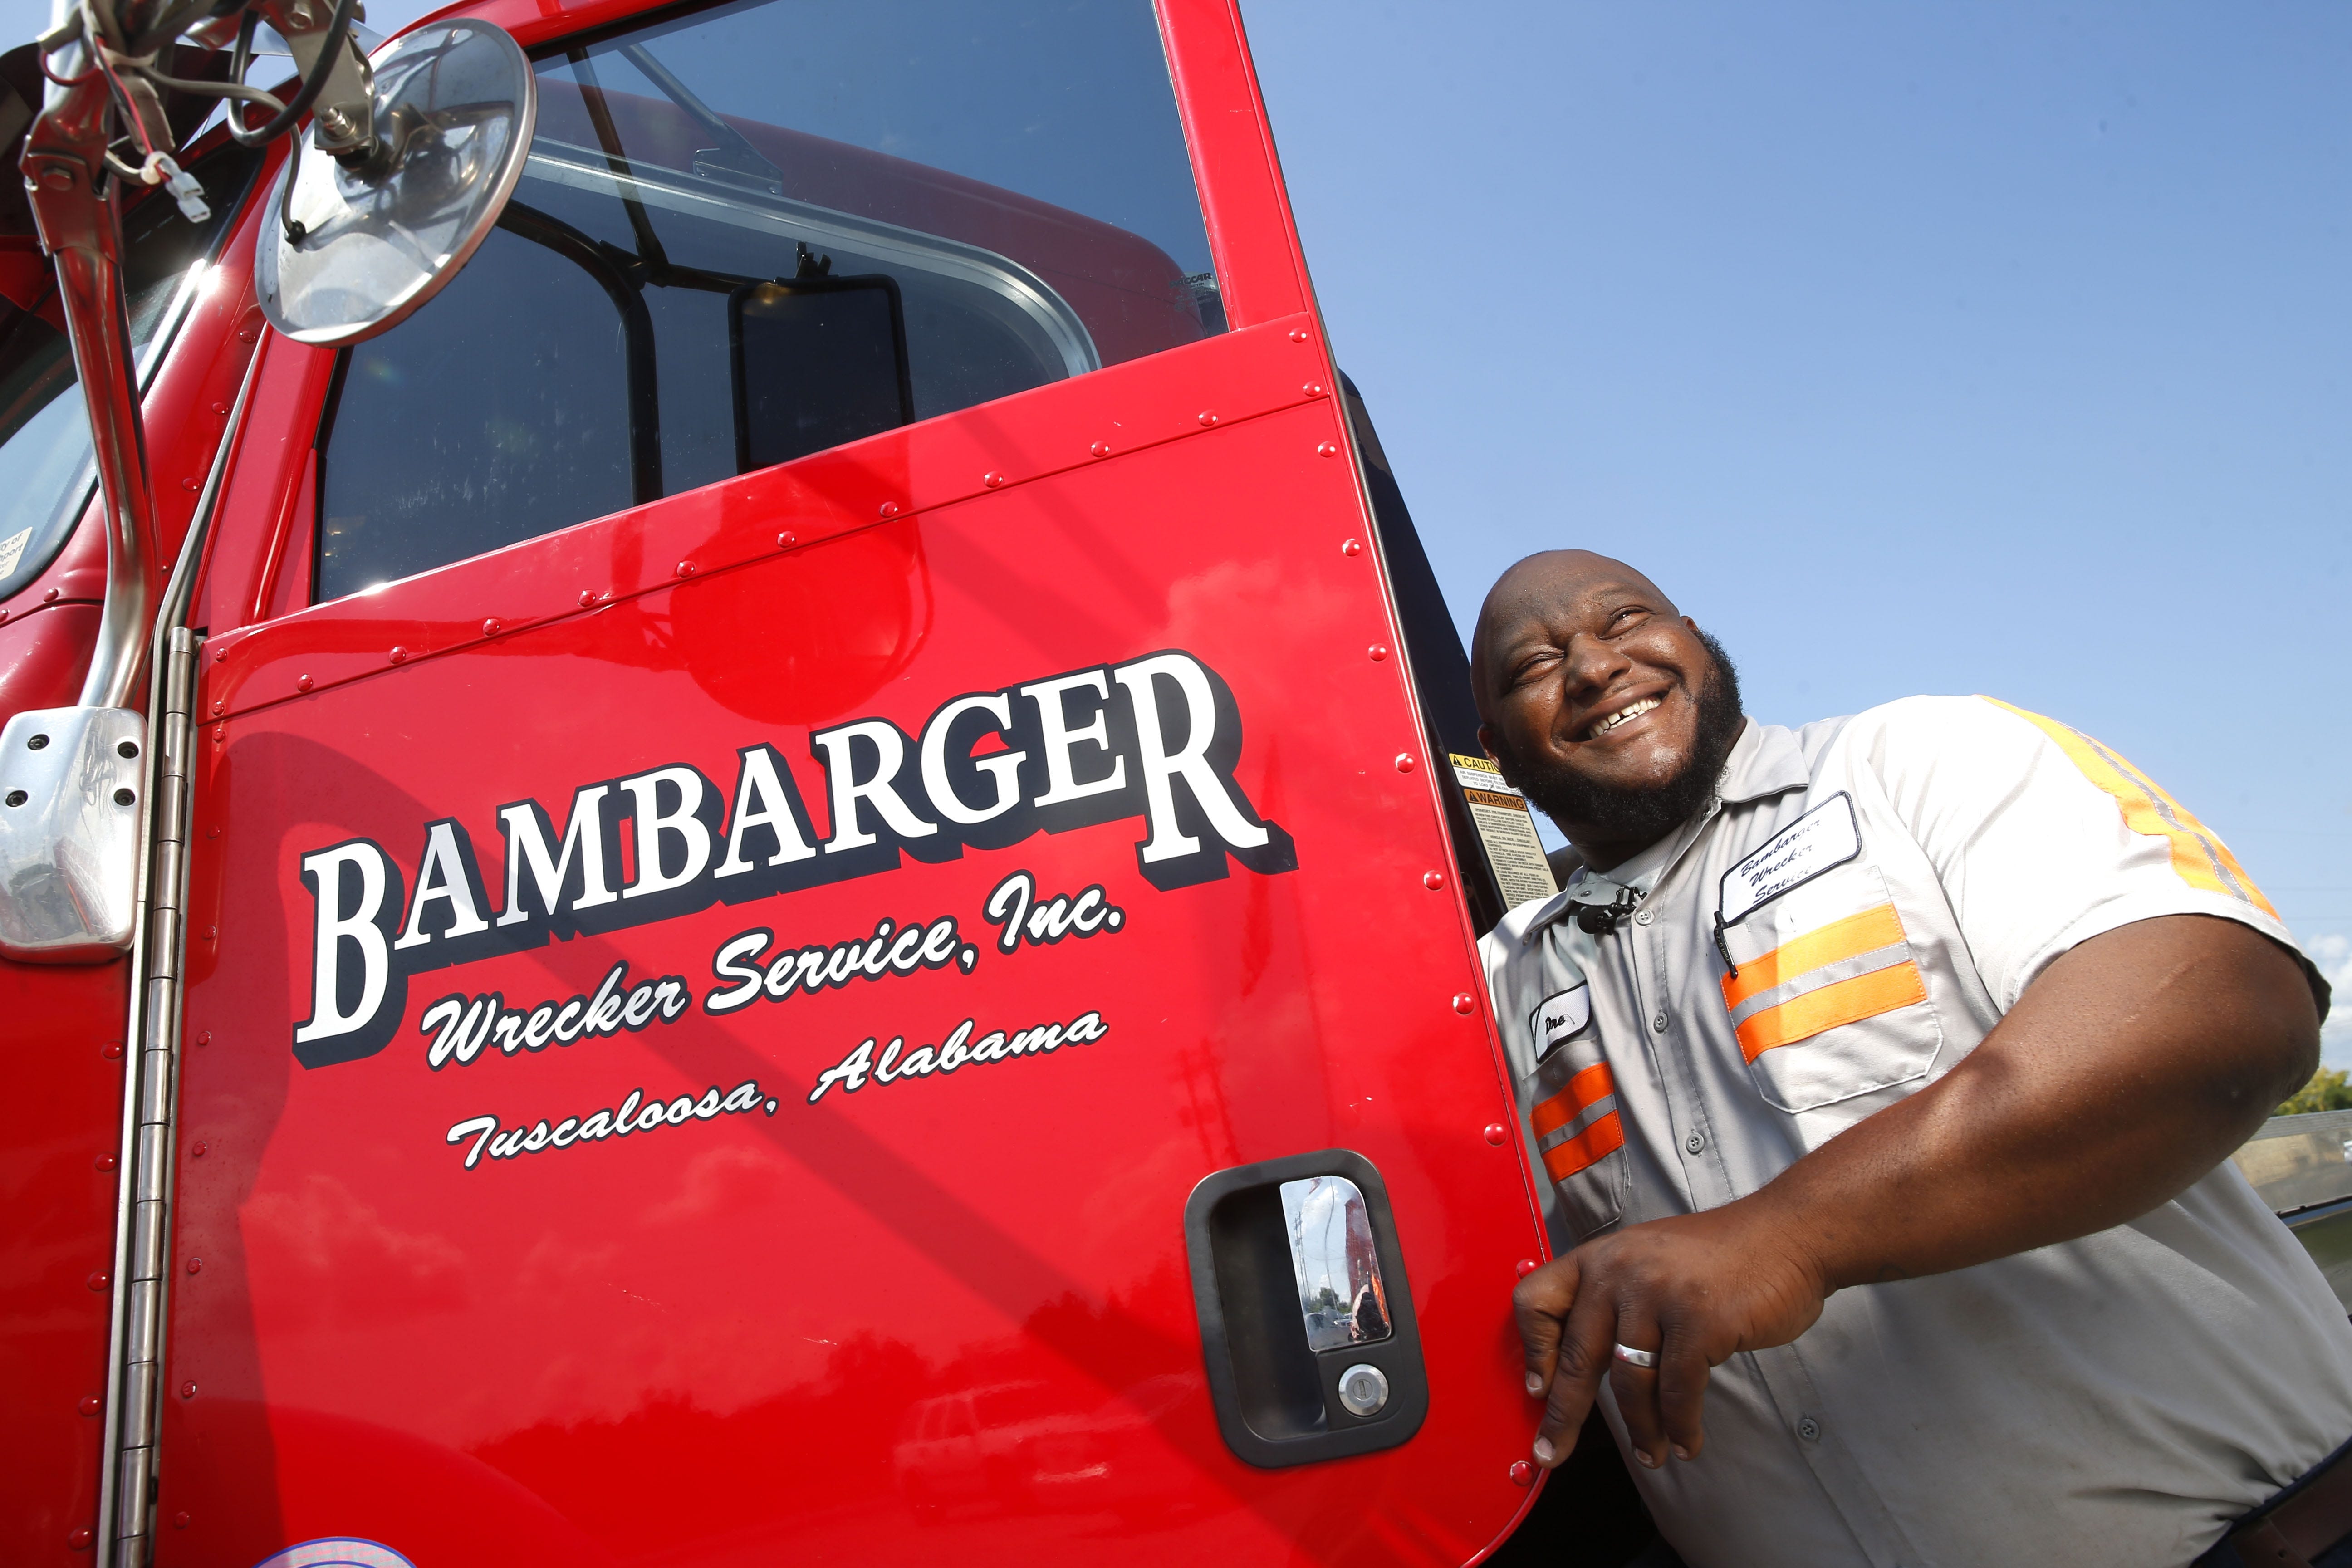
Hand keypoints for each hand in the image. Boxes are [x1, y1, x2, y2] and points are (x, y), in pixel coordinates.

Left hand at [1514, 1200, 1829, 1471]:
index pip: (1536, 1300)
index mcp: (1599, 1256)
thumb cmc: (1719, 1257)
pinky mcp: (1699, 1321)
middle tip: (1553, 1455)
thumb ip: (1615, 1296)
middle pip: (1577, 1355)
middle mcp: (1619, 1271)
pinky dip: (1680, 1426)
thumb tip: (1585, 1357)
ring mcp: (1658, 1295)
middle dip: (1564, 1415)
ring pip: (1630, 1382)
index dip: (1532, 1351)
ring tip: (1653, 1455)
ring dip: (1641, 1430)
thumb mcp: (1649, 1258)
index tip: (1537, 1391)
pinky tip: (1686, 1443)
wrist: (1788, 1235)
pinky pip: (1677, 1391)